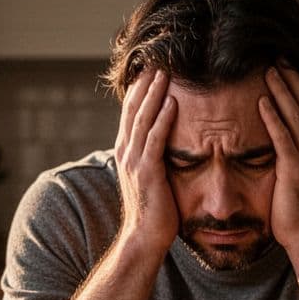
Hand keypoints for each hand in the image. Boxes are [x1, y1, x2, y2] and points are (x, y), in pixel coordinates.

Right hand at [114, 69, 178, 255]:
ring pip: (142, 120)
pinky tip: (173, 103)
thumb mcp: (149, 178)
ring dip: (154, 94)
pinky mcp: (147, 172)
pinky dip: (163, 119)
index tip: (150, 71)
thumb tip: (163, 145)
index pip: (130, 114)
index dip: (139, 91)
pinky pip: (155, 140)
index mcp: (126, 153)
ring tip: (165, 73)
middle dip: (145, 85)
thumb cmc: (152, 212)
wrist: (144, 238)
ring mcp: (134, 162)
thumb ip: (152, 158)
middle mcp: (126, 153)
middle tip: (157, 61)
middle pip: (133, 110)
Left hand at [259, 66, 298, 256]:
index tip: (291, 62)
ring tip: (270, 69)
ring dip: (283, 90)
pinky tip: (263, 101)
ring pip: (296, 115)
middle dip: (294, 77)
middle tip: (280, 55)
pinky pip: (283, 137)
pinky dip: (273, 117)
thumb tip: (294, 139)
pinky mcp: (294, 169)